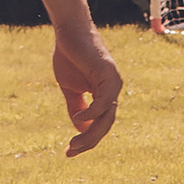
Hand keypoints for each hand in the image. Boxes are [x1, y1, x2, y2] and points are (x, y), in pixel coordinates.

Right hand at [53, 25, 123, 154]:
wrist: (69, 31)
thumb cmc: (69, 55)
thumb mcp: (70, 88)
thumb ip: (76, 107)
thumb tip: (80, 130)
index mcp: (105, 95)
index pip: (100, 125)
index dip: (86, 140)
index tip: (69, 152)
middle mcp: (113, 91)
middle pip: (105, 126)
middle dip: (88, 142)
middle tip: (70, 152)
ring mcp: (114, 84)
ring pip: (107, 118)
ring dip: (91, 134)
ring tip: (74, 143)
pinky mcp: (109, 75)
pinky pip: (104, 102)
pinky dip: (92, 113)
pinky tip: (78, 118)